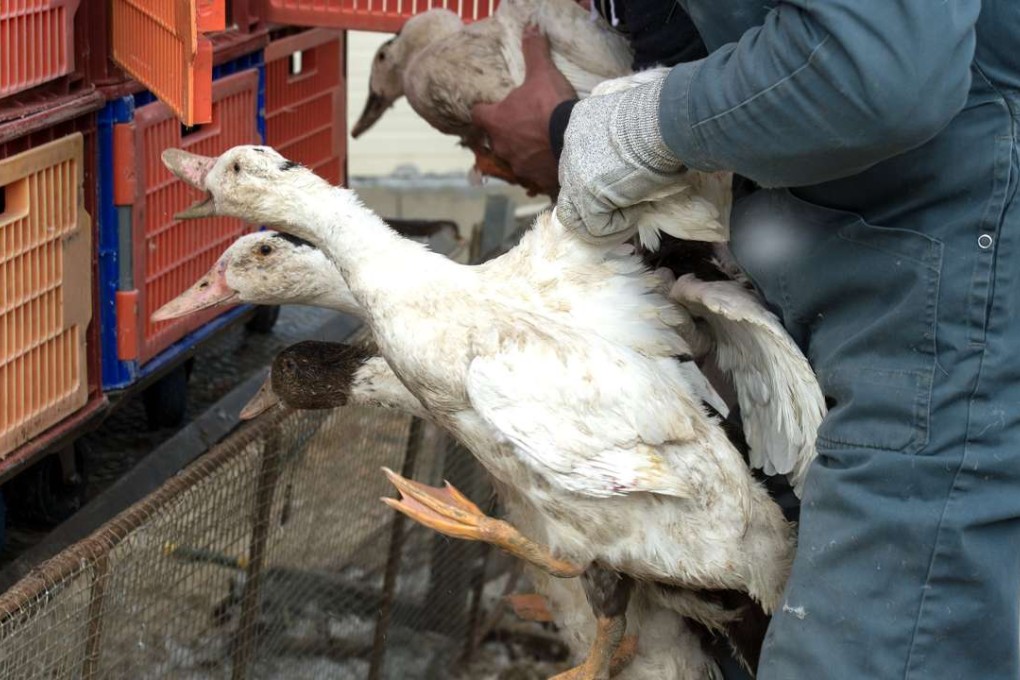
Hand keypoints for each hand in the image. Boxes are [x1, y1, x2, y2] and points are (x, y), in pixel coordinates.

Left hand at [471, 25, 576, 195]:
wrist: (575, 142)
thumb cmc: (551, 106)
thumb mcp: (542, 73)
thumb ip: (533, 52)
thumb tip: (530, 29)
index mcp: (496, 121)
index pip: (478, 114)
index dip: (484, 109)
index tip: (491, 107)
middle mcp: (501, 147)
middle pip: (496, 138)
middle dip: (507, 132)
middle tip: (523, 123)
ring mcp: (518, 166)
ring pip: (515, 158)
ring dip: (524, 151)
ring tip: (541, 144)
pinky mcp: (536, 180)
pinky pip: (534, 175)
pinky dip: (540, 168)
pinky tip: (552, 161)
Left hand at [555, 74, 686, 241]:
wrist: (666, 122)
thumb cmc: (665, 119)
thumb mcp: (637, 122)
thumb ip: (626, 140)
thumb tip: (635, 166)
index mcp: (582, 120)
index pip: (579, 158)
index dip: (601, 178)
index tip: (628, 182)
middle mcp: (571, 144)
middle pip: (571, 186)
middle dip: (596, 203)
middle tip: (628, 205)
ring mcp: (574, 173)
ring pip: (573, 215)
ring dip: (602, 223)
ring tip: (630, 219)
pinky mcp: (585, 196)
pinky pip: (596, 227)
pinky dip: (619, 227)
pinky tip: (640, 210)